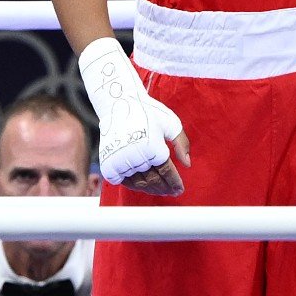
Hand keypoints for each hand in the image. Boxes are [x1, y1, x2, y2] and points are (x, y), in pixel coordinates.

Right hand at [79, 38, 191, 195]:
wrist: (119, 104)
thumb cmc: (148, 112)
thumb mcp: (171, 123)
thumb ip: (181, 143)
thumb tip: (188, 164)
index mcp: (153, 146)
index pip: (167, 172)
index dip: (174, 183)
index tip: (180, 189)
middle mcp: (136, 156)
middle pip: (153, 180)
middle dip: (164, 188)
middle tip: (172, 192)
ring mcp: (120, 161)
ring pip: (139, 183)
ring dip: (150, 189)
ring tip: (160, 190)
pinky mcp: (108, 163)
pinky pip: (123, 181)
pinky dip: (133, 185)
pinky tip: (143, 185)